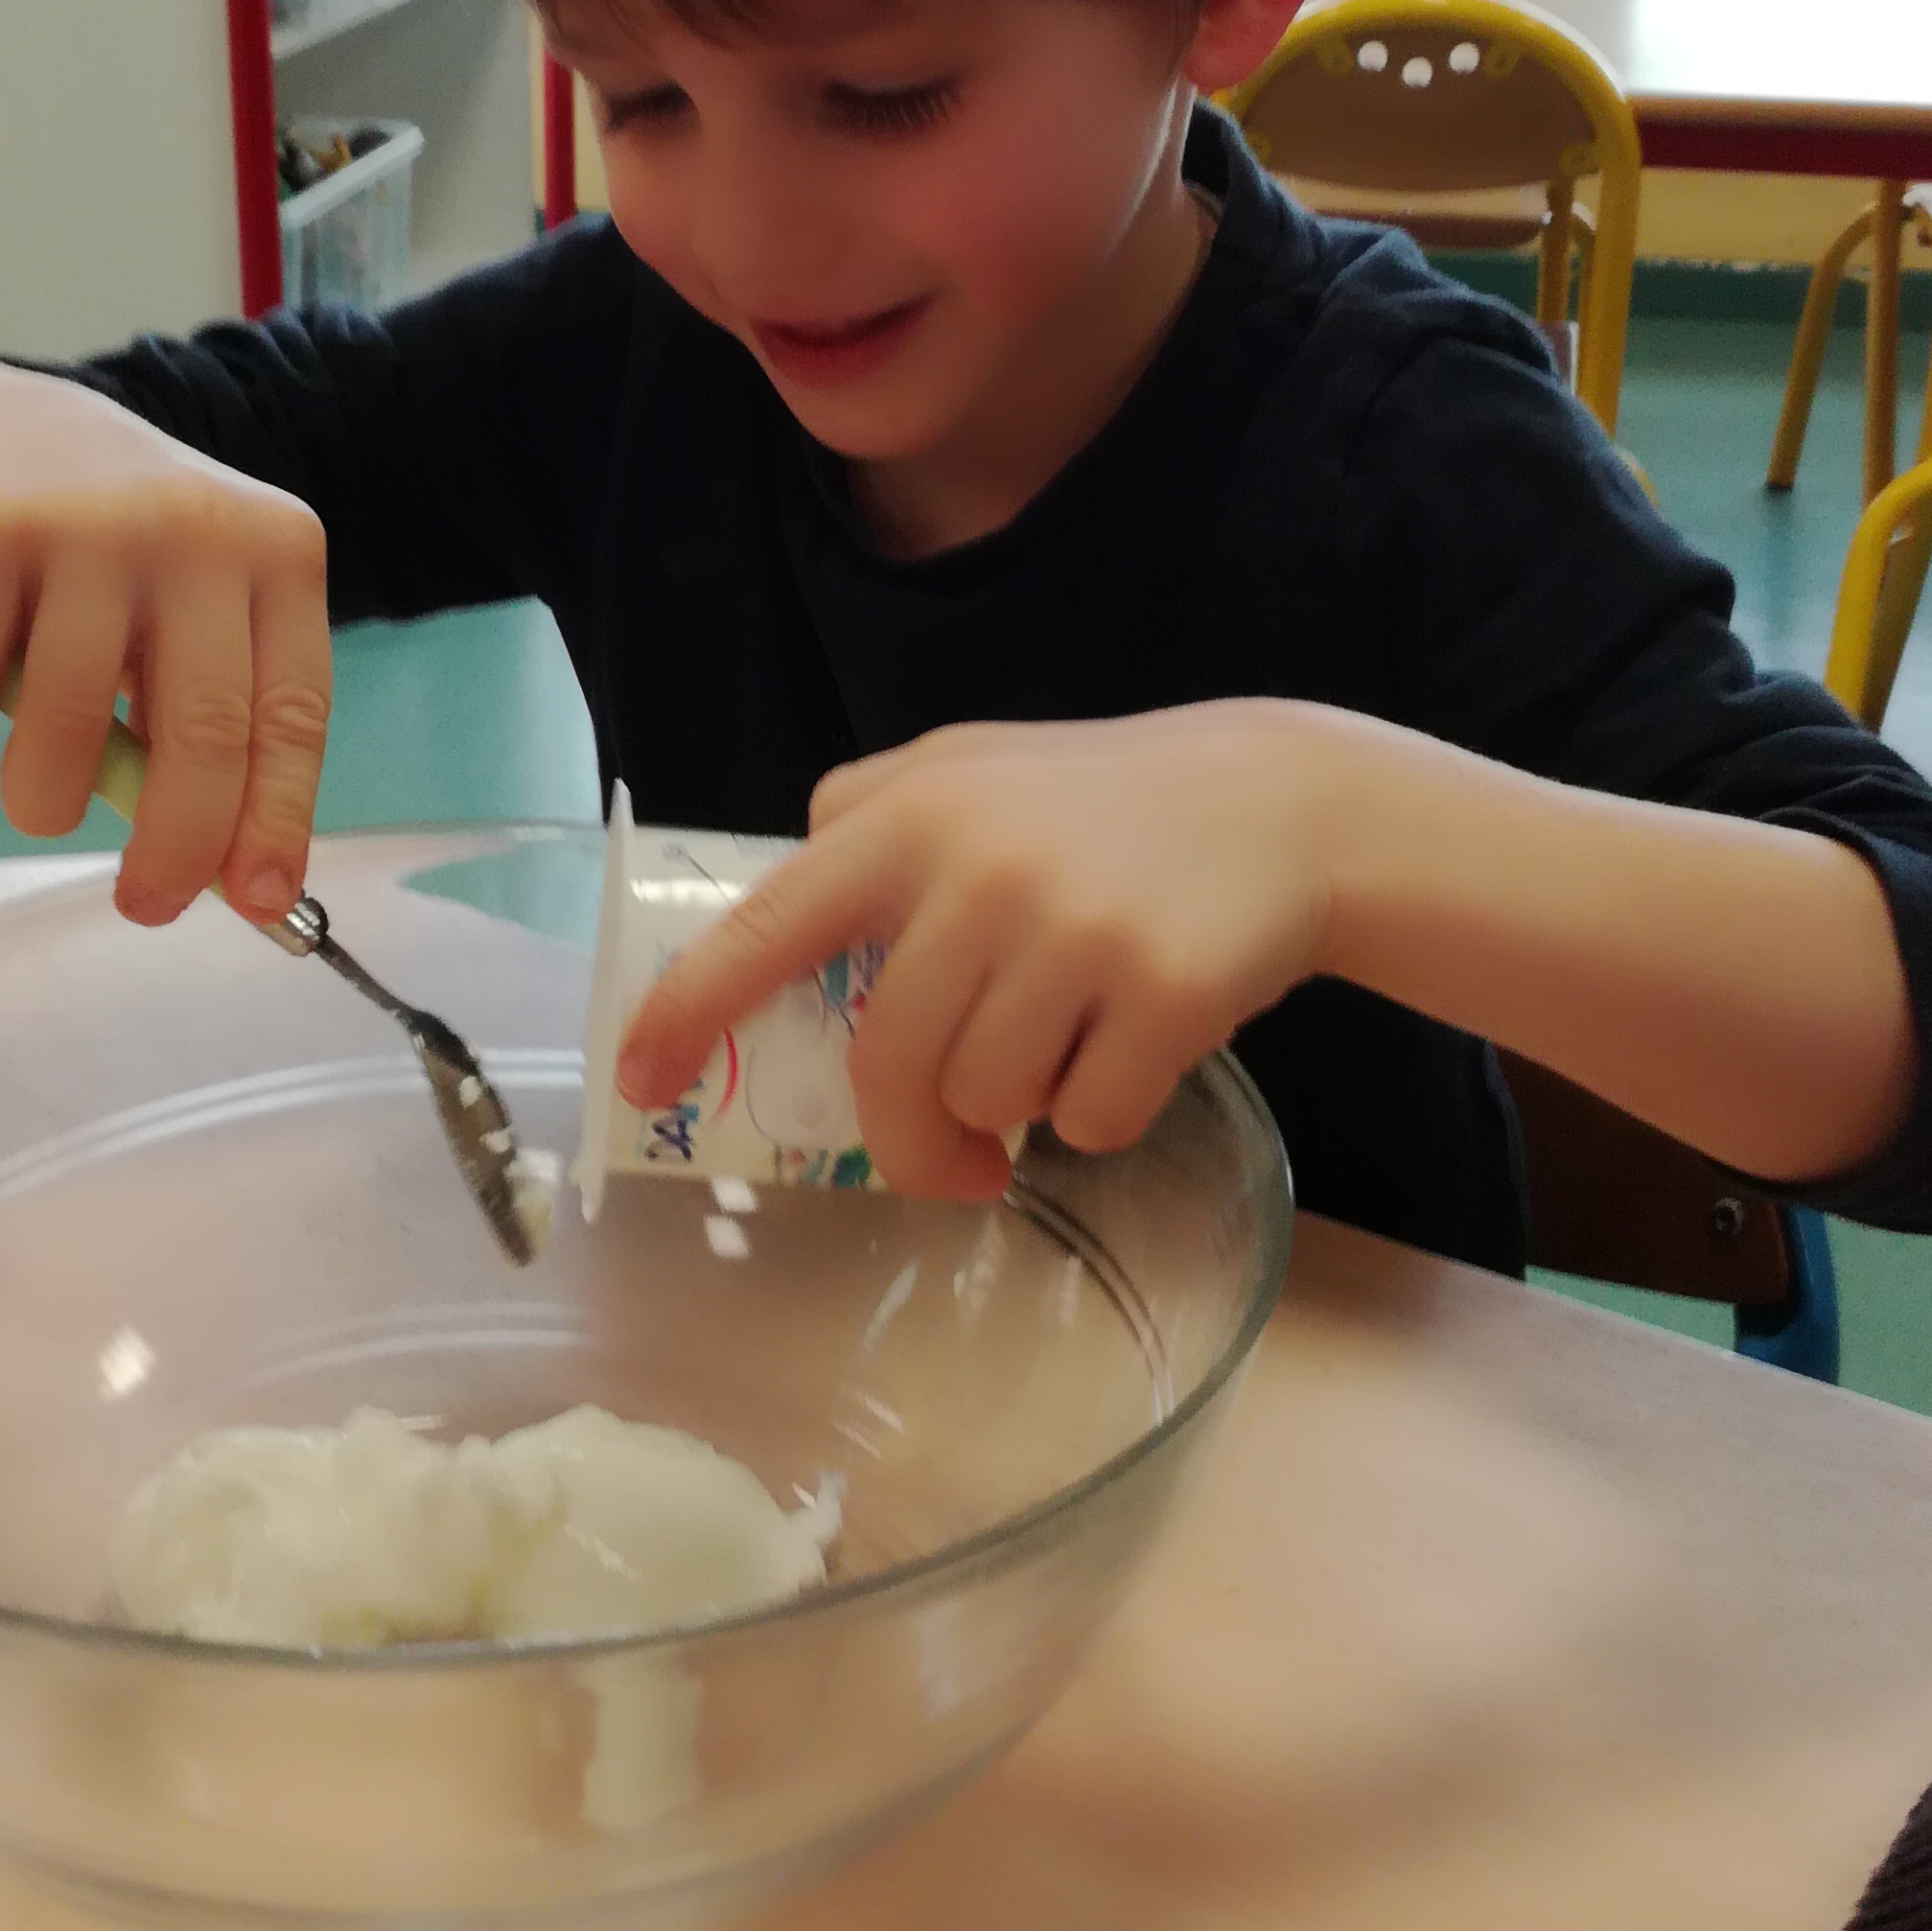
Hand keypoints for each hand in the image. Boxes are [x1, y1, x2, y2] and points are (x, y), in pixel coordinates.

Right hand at [0, 361, 331, 928]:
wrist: (13, 428)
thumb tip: (238, 883)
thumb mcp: (200, 615)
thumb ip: (220, 726)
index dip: (278, 819)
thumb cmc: (126, 559)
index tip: (260, 903)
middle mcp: (197, 530)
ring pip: (70, 722)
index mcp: (277, 556)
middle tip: (144, 905)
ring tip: (38, 799)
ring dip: (45, 799)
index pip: (292, 711)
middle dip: (174, 844)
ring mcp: (89, 524)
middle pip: (203, 729)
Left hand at [613, 709, 1344, 1201]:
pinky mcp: (1165, 993)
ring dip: (1017, 1110)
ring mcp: (1075, 930)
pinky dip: (1103, 1113)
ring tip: (1069, 1042)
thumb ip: (872, 820)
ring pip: (986, 1102)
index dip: (692, 1011)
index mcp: (909, 816)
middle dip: (909, 1138)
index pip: (768, 926)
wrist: (1290, 805)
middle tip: (946, 1161)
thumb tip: (776, 923)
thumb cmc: (1107, 802)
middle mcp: (979, 870)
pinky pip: (1087, 1121)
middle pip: (889, 1066)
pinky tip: (1138, 1046)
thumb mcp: (973, 768)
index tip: (641, 1080)